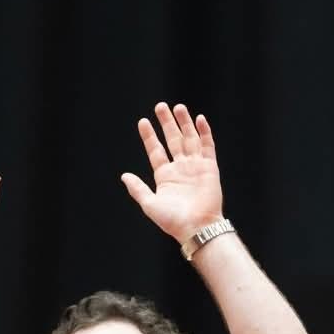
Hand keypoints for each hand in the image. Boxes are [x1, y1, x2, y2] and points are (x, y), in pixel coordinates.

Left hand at [121, 102, 223, 243]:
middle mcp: (180, 168)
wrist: (195, 227)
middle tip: (160, 106)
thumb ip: (137, 189)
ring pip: (189, 139)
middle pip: (173, 139)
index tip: (142, 122)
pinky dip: (204, 132)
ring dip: (184, 123)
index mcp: (164, 176)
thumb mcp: (149, 204)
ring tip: (178, 107)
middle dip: (167, 123)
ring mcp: (195, 166)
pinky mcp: (210, 167)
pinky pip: (207, 146)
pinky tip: (199, 119)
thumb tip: (124, 175)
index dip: (149, 136)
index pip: (156, 151)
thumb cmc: (172, 220)